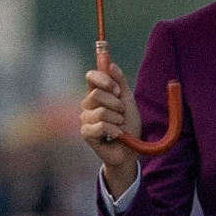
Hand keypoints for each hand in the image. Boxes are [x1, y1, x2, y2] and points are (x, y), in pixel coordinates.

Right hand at [81, 63, 139, 199]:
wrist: (130, 150)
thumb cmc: (128, 126)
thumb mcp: (128, 101)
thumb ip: (120, 82)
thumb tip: (111, 64)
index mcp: (96, 94)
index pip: (91, 76)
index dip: (103, 79)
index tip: (117, 89)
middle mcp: (88, 105)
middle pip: (96, 94)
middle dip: (115, 104)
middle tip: (121, 114)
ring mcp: (85, 119)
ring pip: (101, 112)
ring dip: (117, 120)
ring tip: (119, 127)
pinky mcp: (86, 133)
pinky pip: (101, 126)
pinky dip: (114, 131)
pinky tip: (115, 136)